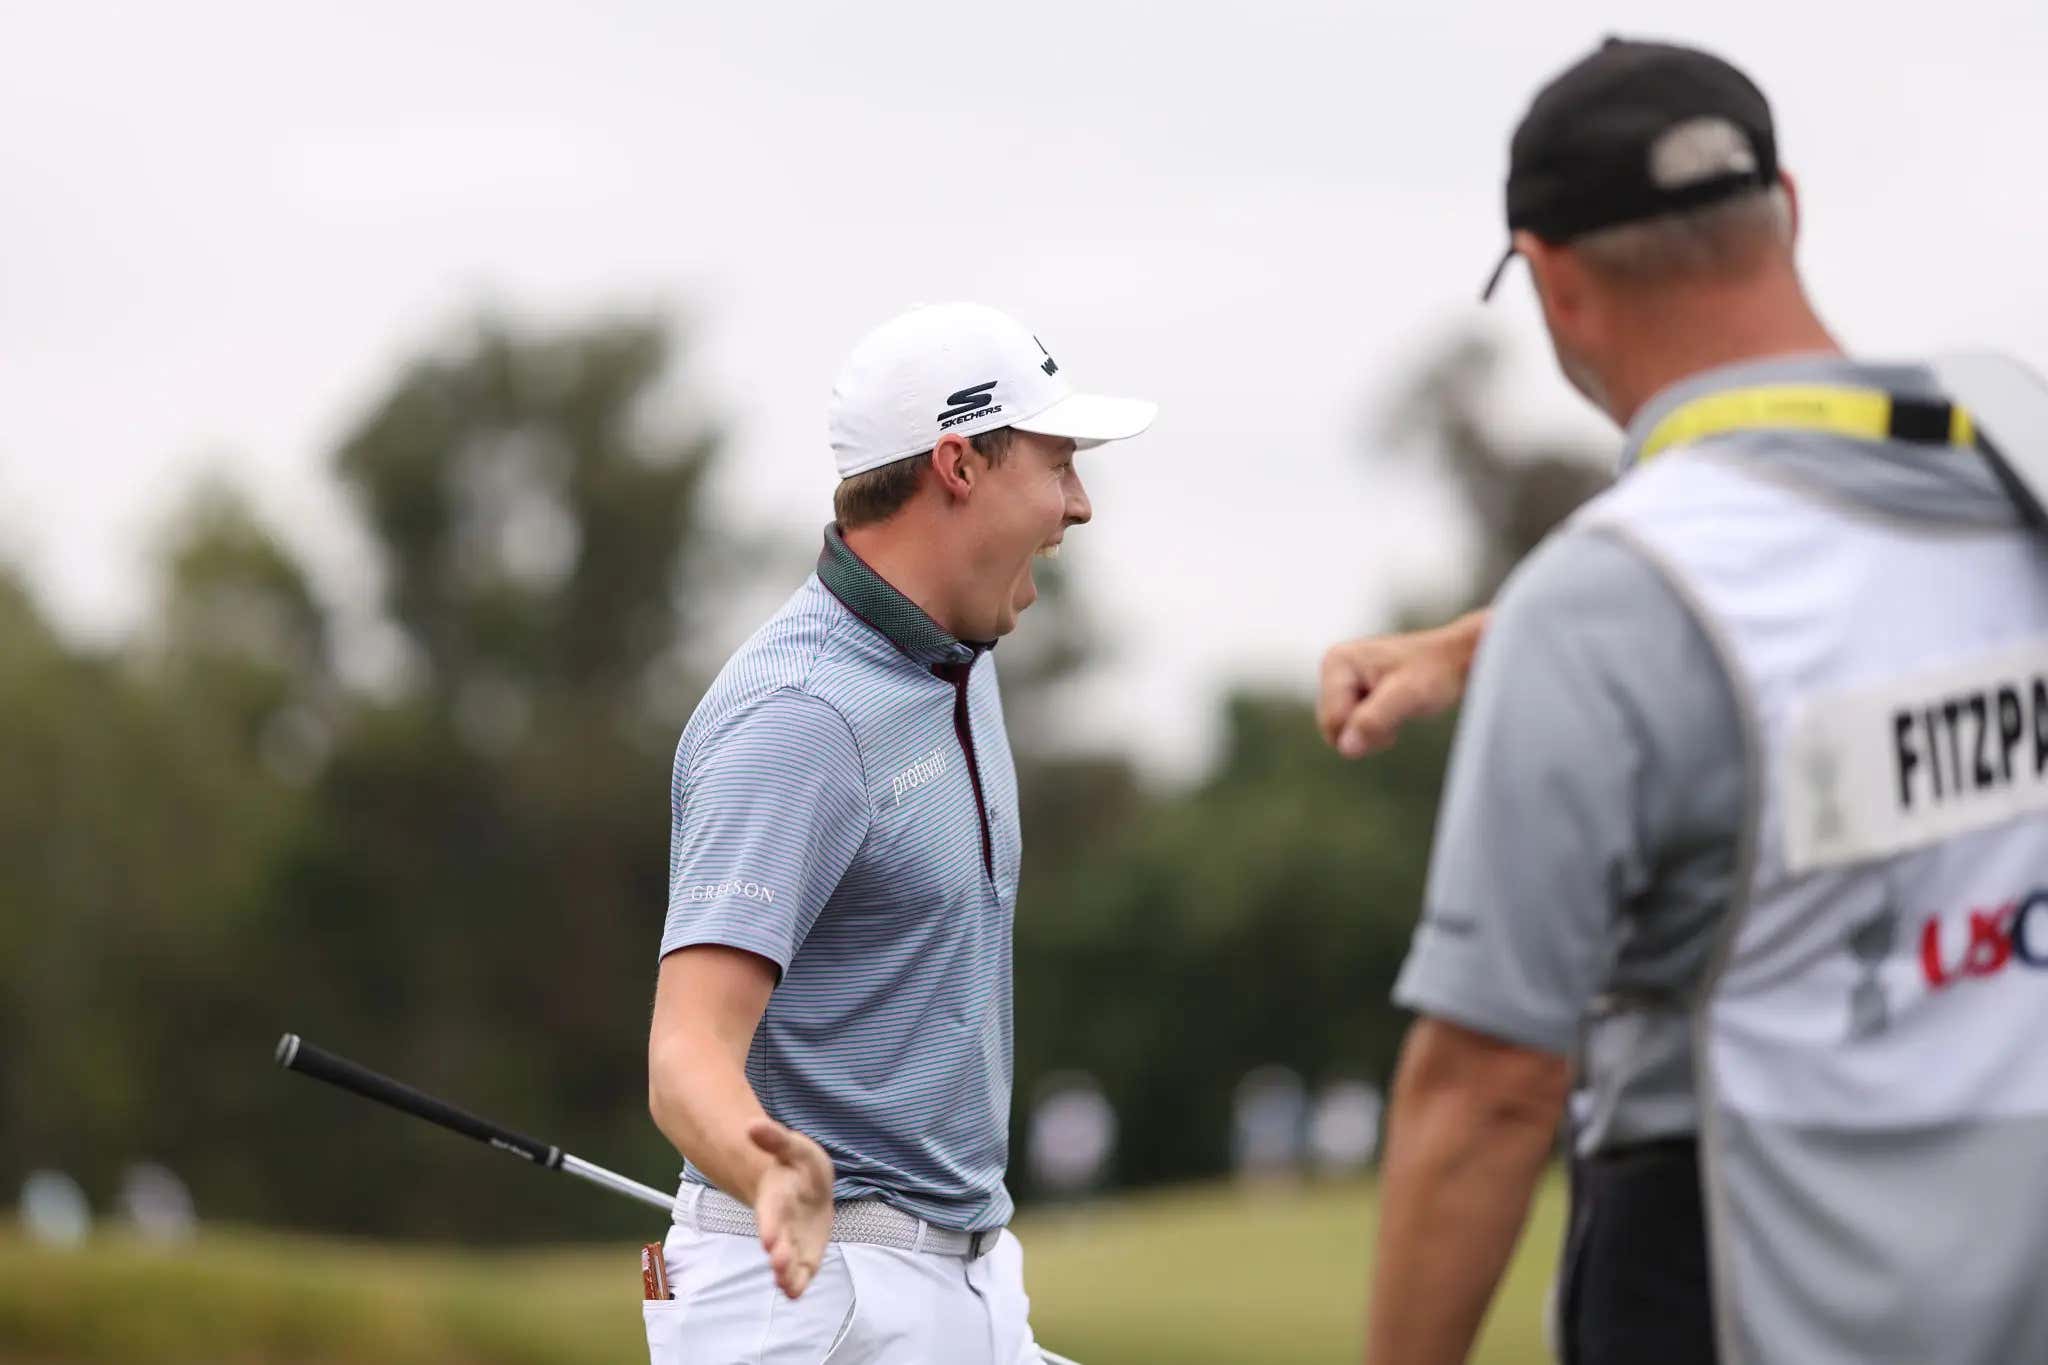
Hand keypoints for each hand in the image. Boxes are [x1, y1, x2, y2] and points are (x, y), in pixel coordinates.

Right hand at [748, 1118, 834, 1298]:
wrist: (801, 1184)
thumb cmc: (796, 1165)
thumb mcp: (792, 1146)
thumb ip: (774, 1137)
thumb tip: (751, 1124)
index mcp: (776, 1198)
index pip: (771, 1213)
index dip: (770, 1226)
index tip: (769, 1241)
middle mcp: (781, 1224)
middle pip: (779, 1241)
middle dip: (779, 1255)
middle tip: (779, 1266)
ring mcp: (792, 1240)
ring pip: (787, 1260)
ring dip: (786, 1274)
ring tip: (787, 1286)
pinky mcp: (806, 1252)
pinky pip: (801, 1270)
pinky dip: (797, 1283)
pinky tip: (795, 1294)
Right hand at [1317, 611, 1488, 758]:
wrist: (1457, 660)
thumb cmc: (1436, 672)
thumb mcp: (1408, 696)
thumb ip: (1374, 720)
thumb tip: (1345, 749)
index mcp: (1337, 662)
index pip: (1334, 721)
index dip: (1366, 728)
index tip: (1399, 707)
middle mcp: (1334, 668)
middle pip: (1334, 728)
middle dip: (1368, 731)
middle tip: (1400, 710)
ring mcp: (1343, 681)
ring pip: (1344, 732)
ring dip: (1374, 731)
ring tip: (1400, 708)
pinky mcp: (1354, 692)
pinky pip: (1354, 729)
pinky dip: (1377, 728)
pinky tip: (1397, 710)